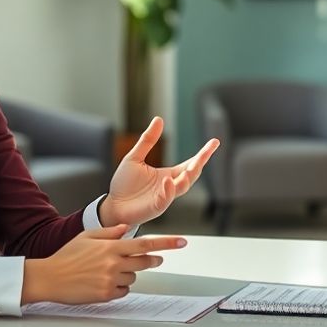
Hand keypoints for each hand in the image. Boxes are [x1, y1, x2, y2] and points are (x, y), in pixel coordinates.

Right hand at [21, 224, 186, 303]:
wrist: (50, 278)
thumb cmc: (67, 256)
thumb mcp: (87, 236)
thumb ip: (110, 232)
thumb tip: (127, 228)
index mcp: (111, 246)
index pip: (145, 243)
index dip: (167, 243)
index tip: (182, 242)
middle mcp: (114, 263)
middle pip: (145, 262)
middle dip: (152, 260)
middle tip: (155, 260)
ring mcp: (111, 280)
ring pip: (133, 277)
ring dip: (128, 274)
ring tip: (108, 271)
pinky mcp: (106, 295)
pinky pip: (124, 291)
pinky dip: (119, 288)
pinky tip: (103, 283)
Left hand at [101, 116, 218, 226]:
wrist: (111, 206)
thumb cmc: (124, 185)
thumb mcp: (135, 157)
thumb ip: (148, 140)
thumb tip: (159, 119)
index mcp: (169, 175)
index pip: (190, 163)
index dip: (203, 154)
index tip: (214, 142)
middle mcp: (170, 186)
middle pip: (191, 174)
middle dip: (200, 163)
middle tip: (208, 150)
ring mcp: (164, 198)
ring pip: (182, 188)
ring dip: (187, 177)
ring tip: (192, 166)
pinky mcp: (155, 208)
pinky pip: (165, 200)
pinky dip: (168, 191)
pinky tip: (168, 181)